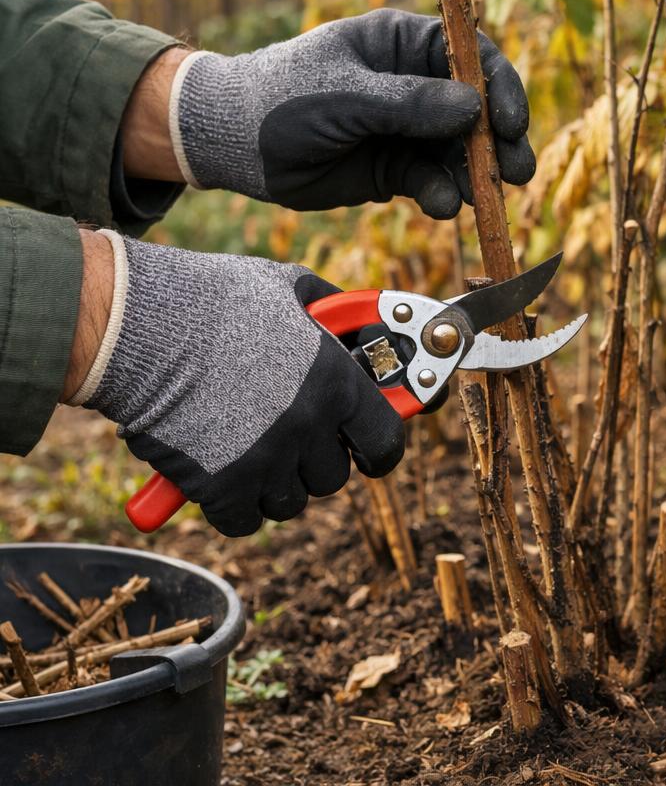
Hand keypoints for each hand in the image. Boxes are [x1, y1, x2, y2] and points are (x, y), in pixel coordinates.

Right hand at [72, 233, 404, 535]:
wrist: (138, 325)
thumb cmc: (213, 298)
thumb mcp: (288, 287)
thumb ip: (331, 311)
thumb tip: (356, 323)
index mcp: (336, 381)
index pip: (386, 440)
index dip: (378, 447)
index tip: (366, 448)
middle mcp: (309, 426)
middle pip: (332, 477)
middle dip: (314, 460)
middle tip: (289, 435)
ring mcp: (266, 461)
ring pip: (290, 502)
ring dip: (275, 483)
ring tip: (248, 447)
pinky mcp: (221, 488)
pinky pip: (245, 521)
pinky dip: (234, 506)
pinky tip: (220, 473)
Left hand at [169, 9, 534, 215]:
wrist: (234, 144)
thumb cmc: (282, 98)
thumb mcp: (345, 95)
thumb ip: (409, 103)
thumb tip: (474, 108)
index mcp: (402, 44)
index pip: (470, 57)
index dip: (500, 86)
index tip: (511, 122)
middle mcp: (414, 85)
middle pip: (476, 109)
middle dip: (499, 140)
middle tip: (517, 170)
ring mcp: (407, 129)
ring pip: (459, 151)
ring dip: (477, 173)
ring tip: (486, 196)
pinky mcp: (395, 169)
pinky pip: (432, 181)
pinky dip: (443, 193)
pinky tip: (443, 204)